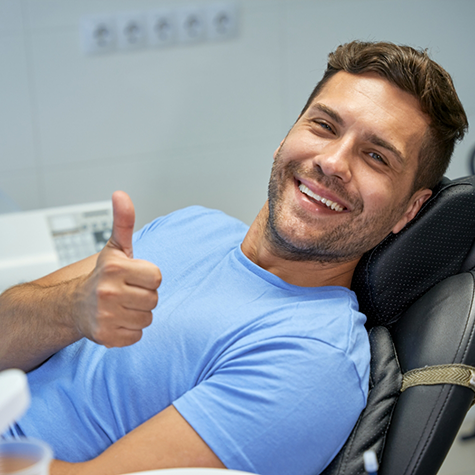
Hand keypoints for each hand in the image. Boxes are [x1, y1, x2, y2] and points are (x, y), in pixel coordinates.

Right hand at [75, 191, 160, 346]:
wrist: (73, 305)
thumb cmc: (102, 276)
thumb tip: (121, 194)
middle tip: (126, 292)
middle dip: (143, 295)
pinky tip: (117, 320)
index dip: (147, 277)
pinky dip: (130, 329)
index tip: (133, 277)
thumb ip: (123, 221)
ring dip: (138, 313)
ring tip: (121, 306)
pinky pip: (137, 335)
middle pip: (154, 299)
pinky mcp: (106, 337)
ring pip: (147, 318)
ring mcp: (106, 316)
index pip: (157, 277)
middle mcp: (108, 292)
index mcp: (115, 268)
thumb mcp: (115, 248)